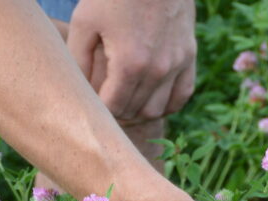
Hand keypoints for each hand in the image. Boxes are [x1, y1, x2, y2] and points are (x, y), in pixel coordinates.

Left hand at [66, 0, 195, 124]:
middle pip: (134, 111)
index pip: (113, 108)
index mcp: (130, 63)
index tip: (89, 103)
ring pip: (157, 110)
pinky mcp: (189, 55)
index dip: (98, 111)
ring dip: (138, 111)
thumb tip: (78, 92)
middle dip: (115, 112)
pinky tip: (151, 98)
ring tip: (124, 100)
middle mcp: (157, 69)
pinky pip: (182, 95)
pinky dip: (166, 104)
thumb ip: (78, 60)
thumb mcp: (85, 22)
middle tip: (102, 102)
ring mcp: (177, 63)